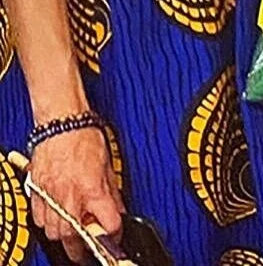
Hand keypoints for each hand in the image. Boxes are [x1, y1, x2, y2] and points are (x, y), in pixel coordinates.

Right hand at [28, 129, 121, 264]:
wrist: (62, 122)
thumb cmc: (85, 136)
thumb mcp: (108, 165)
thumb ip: (112, 192)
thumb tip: (118, 209)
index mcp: (92, 188)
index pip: (108, 223)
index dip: (115, 233)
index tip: (116, 235)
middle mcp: (69, 195)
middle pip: (74, 236)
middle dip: (83, 246)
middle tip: (89, 248)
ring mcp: (49, 195)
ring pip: (54, 231)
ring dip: (65, 235)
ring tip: (75, 234)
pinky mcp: (36, 192)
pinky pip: (39, 219)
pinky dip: (49, 223)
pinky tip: (58, 218)